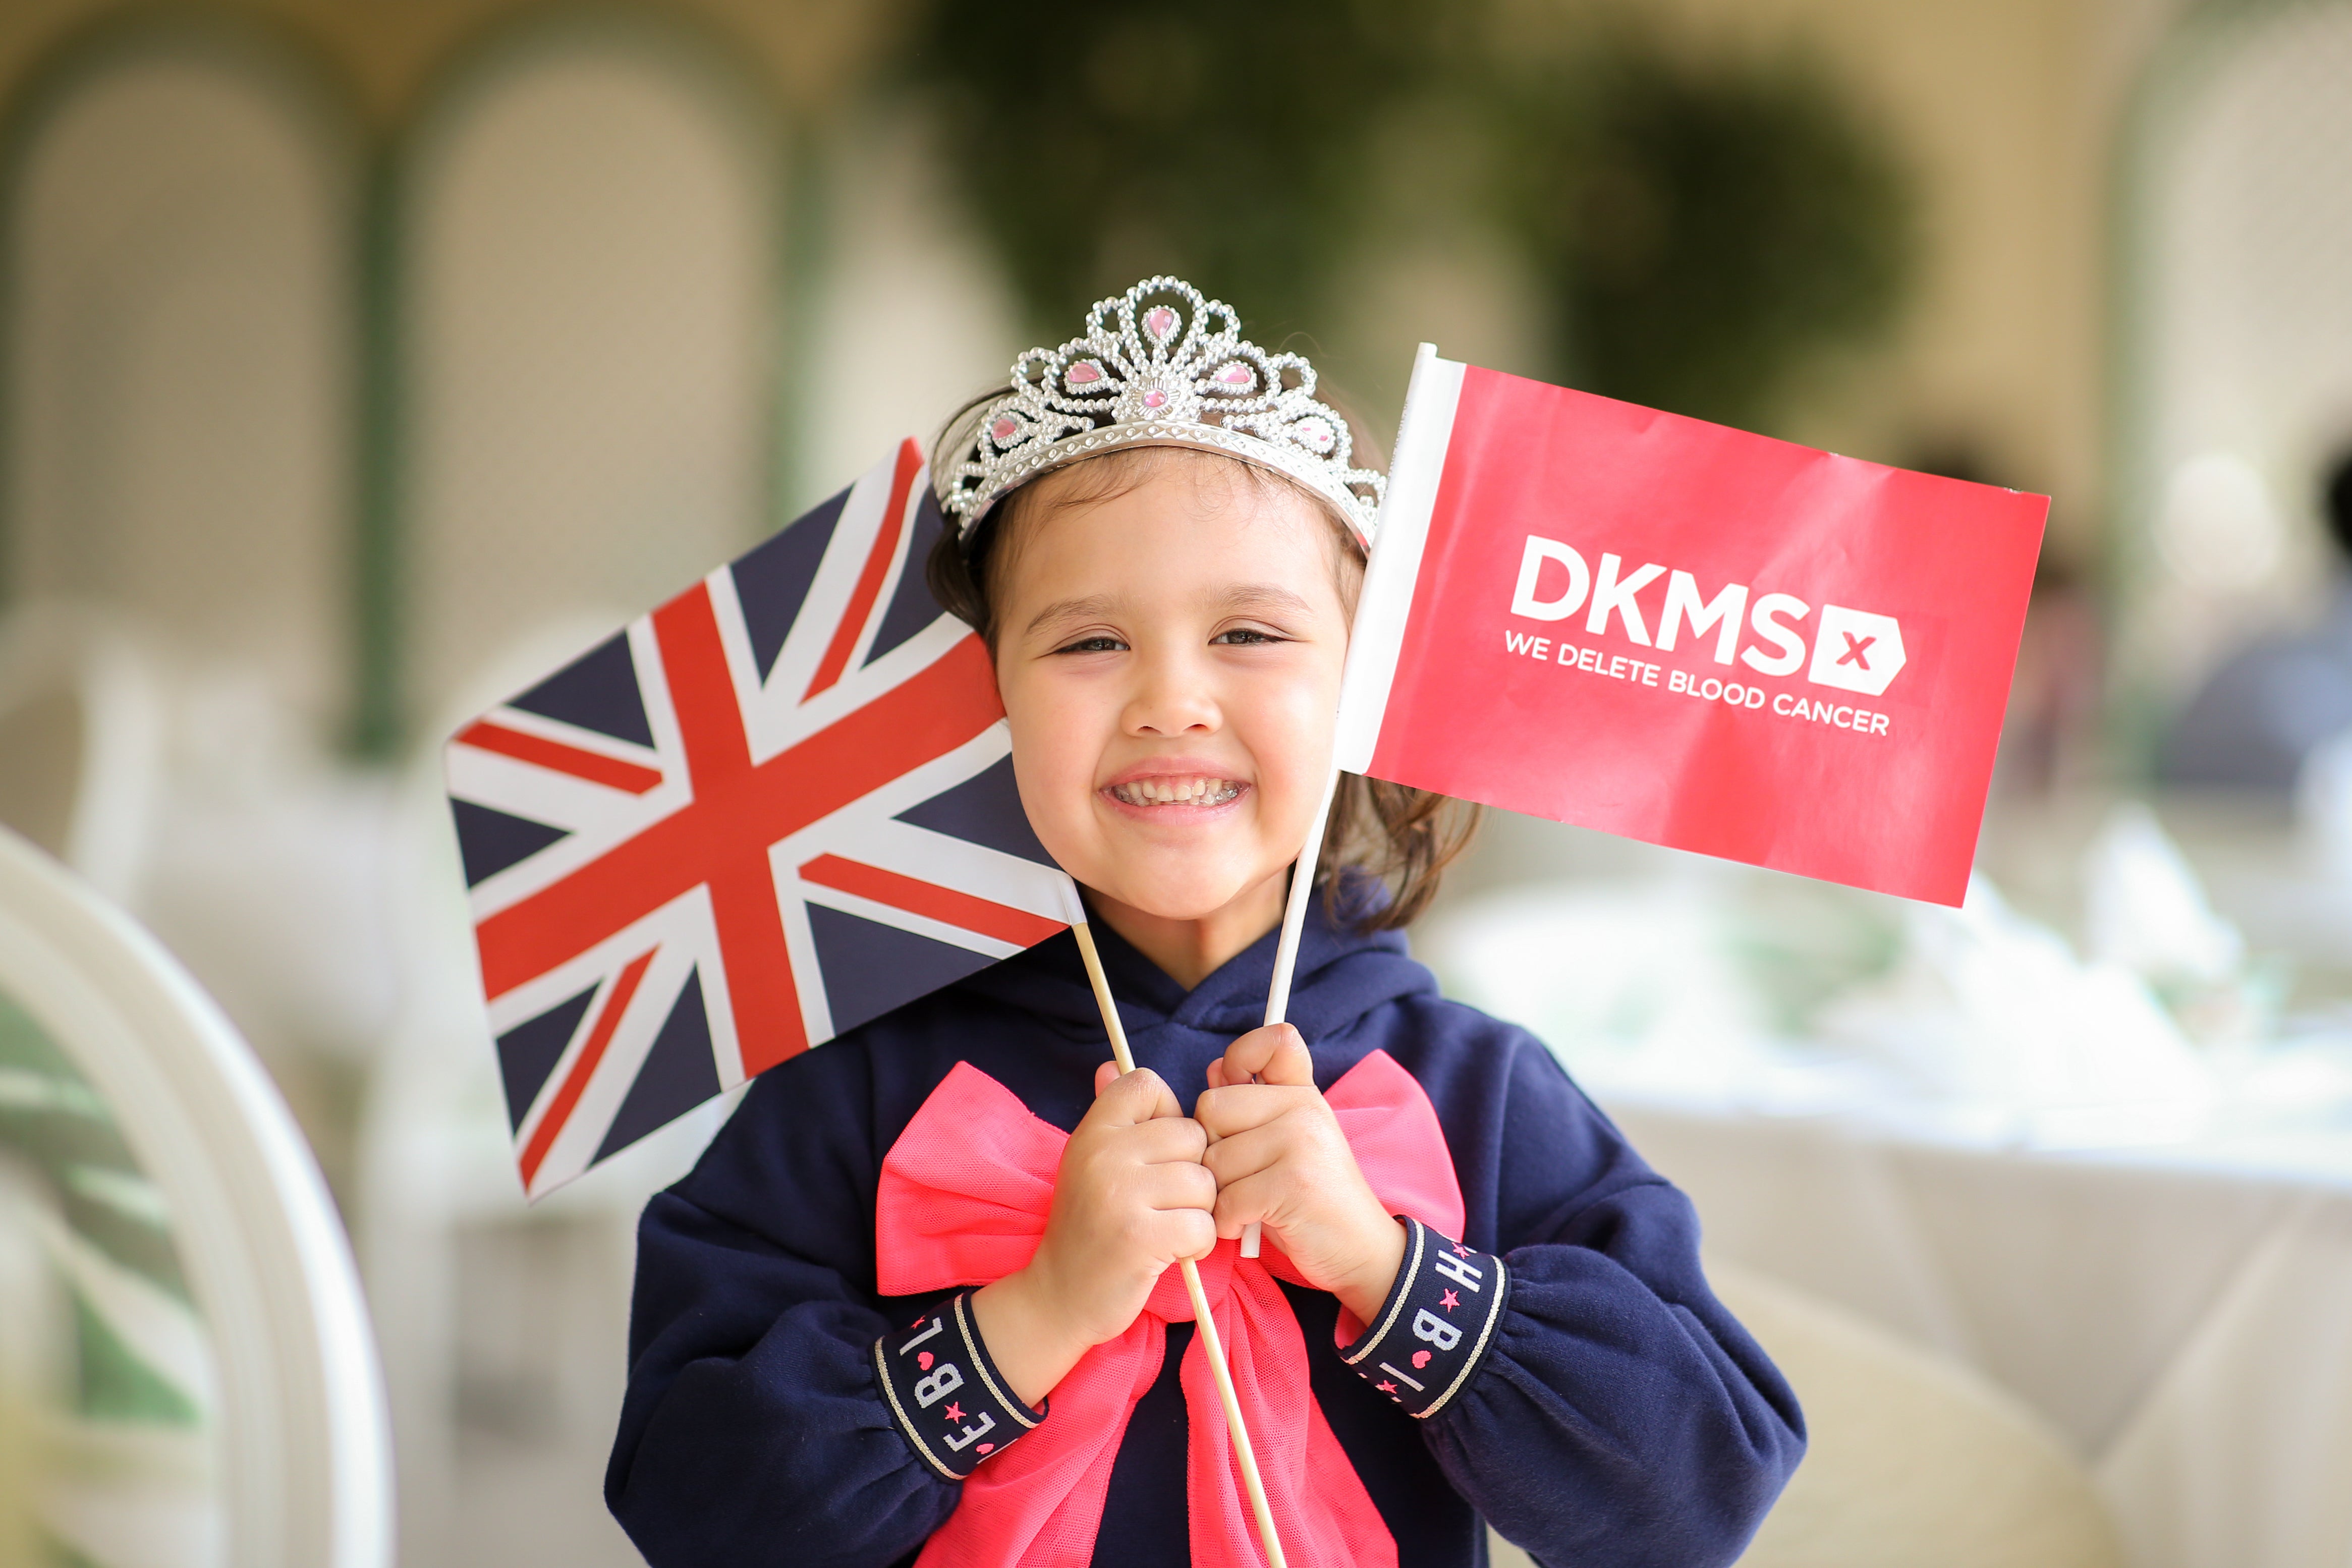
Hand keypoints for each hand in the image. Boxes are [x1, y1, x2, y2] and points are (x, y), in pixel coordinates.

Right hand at [970, 1066, 1215, 1404]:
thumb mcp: (1090, 1163)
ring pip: (1203, 1182)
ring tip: (1165, 1227)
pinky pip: (1203, 1224)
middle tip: (1162, 1202)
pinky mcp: (1141, 1236)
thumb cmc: (1087, 1227)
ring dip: (1196, 1211)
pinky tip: (1171, 1252)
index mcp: (1092, 1130)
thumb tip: (1112, 1063)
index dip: (1166, 1116)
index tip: (1153, 1152)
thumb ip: (1111, 1115)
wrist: (1058, 1296)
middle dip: (1190, 1173)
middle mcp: (1103, 1153)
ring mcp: (1120, 1194)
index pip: (1147, 1084)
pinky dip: (1197, 1244)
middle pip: (1192, 1135)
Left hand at [1195, 1025, 1406, 1324]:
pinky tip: (1249, 1226)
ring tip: (1248, 1206)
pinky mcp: (1294, 1184)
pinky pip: (1227, 1198)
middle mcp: (1305, 1108)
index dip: (1241, 1058)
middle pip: (1211, 1108)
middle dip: (1212, 1149)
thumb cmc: (1309, 1197)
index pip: (1274, 1040)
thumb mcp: (1286, 1142)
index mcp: (1304, 1093)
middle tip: (1240, 1175)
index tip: (1238, 1094)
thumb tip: (1217, 1069)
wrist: (1361, 1251)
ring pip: (1213, 1159)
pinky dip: (1228, 1222)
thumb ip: (1251, 1103)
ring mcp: (1301, 1143)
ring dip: (1219, 1194)